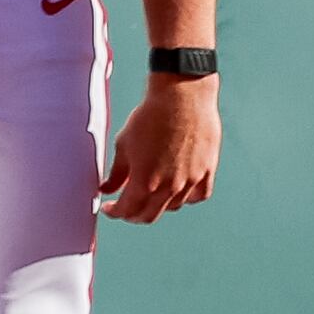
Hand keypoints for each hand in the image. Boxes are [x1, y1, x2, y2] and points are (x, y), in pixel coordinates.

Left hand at [100, 74, 218, 222]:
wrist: (182, 98)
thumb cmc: (149, 118)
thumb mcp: (124, 145)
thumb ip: (116, 174)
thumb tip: (106, 190)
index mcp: (144, 181)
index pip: (127, 210)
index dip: (114, 212)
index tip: (109, 207)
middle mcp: (169, 187)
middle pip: (149, 215)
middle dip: (133, 215)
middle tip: (125, 207)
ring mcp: (191, 180)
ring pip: (172, 207)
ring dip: (157, 205)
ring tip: (149, 194)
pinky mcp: (208, 171)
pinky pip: (198, 196)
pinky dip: (186, 198)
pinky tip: (176, 191)